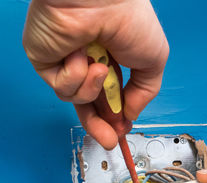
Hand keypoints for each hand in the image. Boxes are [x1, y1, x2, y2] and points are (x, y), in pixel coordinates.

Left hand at [23, 0, 168, 148]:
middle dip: (101, 124)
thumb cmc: (131, 22)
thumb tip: (130, 115)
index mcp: (115, 58)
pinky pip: (62, 88)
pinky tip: (80, 56)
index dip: (116, 115)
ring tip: (99, 67)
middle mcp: (89, 61)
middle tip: (109, 140)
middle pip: (91, 104)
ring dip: (92, 89)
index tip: (121, 130)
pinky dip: (75, 77)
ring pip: (77, 98)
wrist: (101, 2)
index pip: (111, 94)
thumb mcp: (154, 62)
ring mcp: (66, 62)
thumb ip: (144, 94)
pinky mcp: (46, 62)